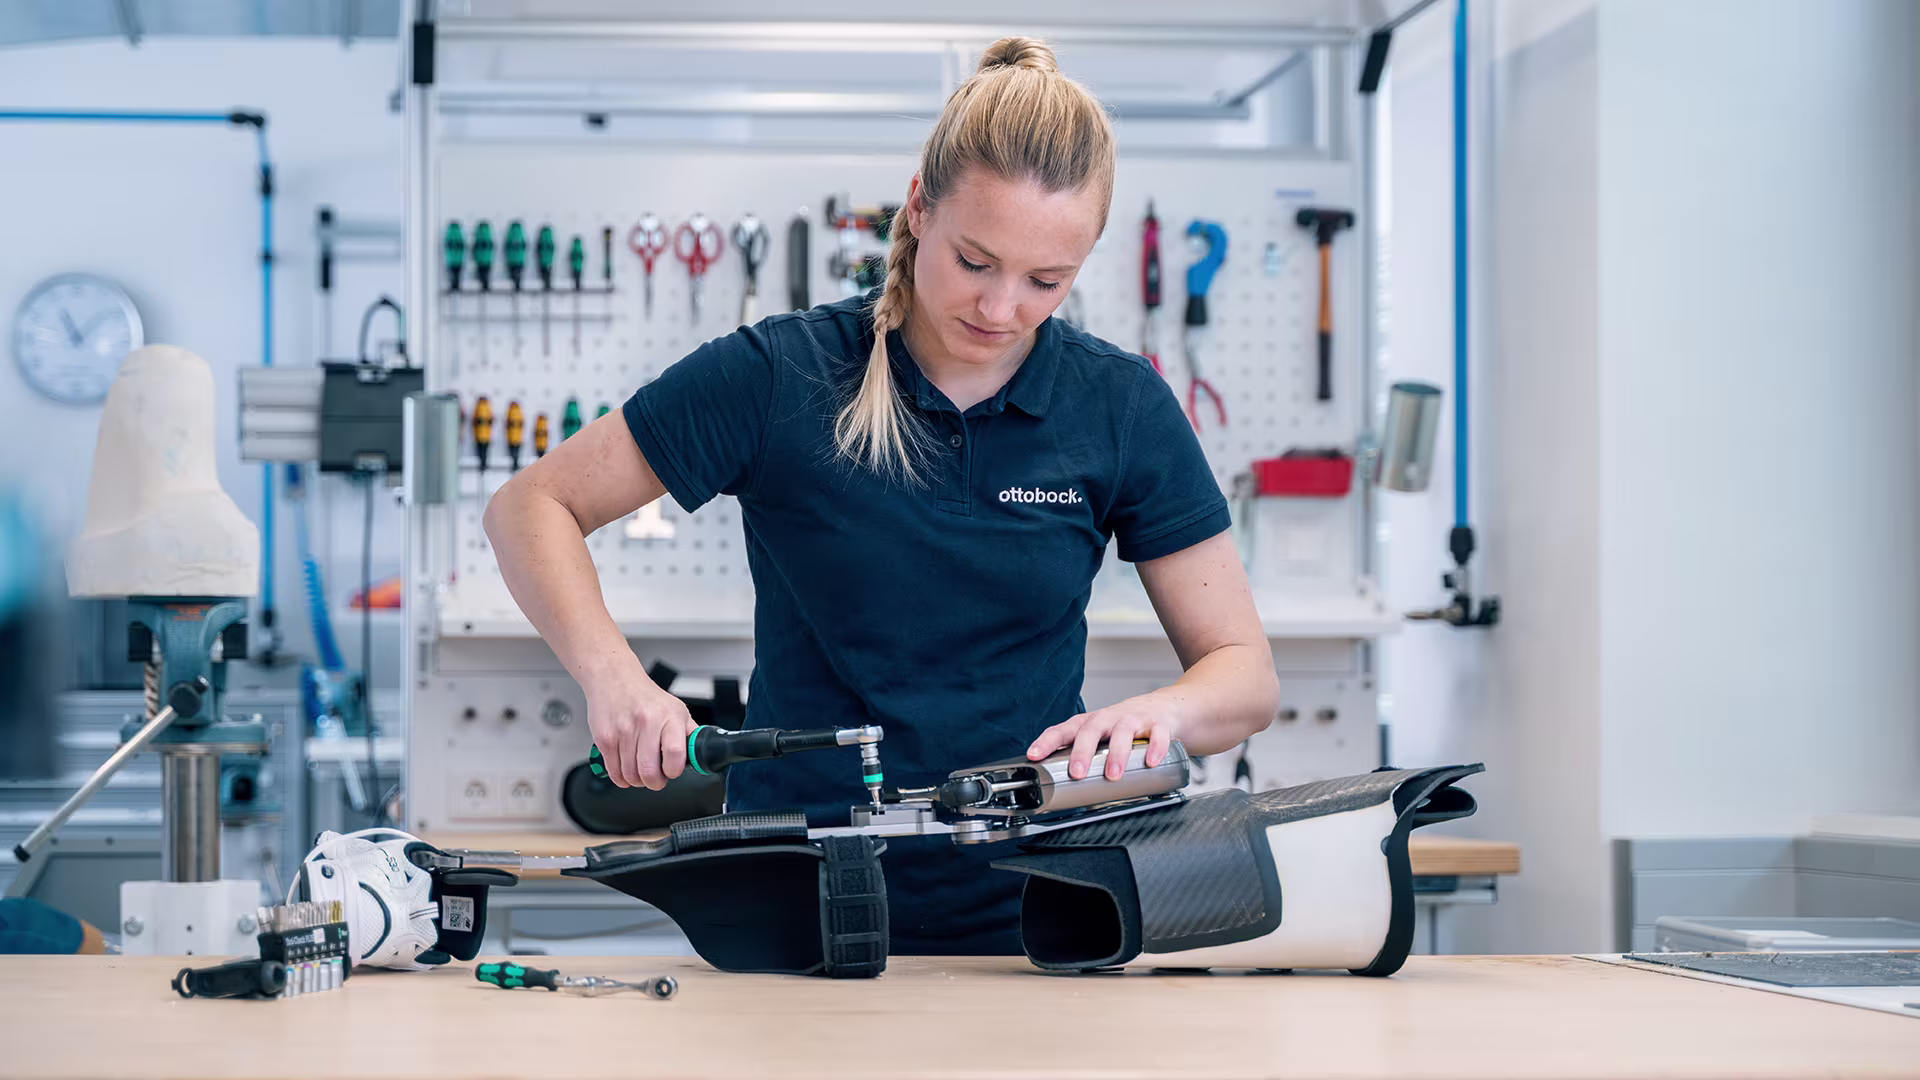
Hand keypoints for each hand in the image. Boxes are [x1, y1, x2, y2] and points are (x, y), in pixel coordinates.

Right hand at [583, 662, 693, 789]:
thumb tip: (701, 754)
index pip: (675, 753)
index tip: (672, 771)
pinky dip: (621, 778)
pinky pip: (614, 773)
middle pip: (649, 772)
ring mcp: (623, 732)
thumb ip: (689, 733)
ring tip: (640, 769)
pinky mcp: (605, 739)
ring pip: (630, 776)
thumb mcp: (676, 709)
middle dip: (654, 782)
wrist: (614, 678)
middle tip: (656, 777)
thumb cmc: (645, 696)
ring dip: (637, 780)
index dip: (674, 770)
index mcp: (669, 717)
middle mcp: (646, 723)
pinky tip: (626, 768)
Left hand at [1026, 695, 1181, 780]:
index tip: (1034, 755)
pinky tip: (1150, 762)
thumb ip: (1087, 760)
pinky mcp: (1157, 723)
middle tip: (1077, 773)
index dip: (1047, 741)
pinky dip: (1154, 747)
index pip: (1064, 729)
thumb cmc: (1125, 727)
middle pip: (1091, 729)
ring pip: (1122, 732)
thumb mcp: (1102, 737)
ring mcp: (1133, 719)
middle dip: (1082, 751)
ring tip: (1113, 775)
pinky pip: (1156, 734)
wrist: (1164, 708)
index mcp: (1090, 723)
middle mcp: (1108, 718)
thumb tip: (1068, 795)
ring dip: (1116, 754)